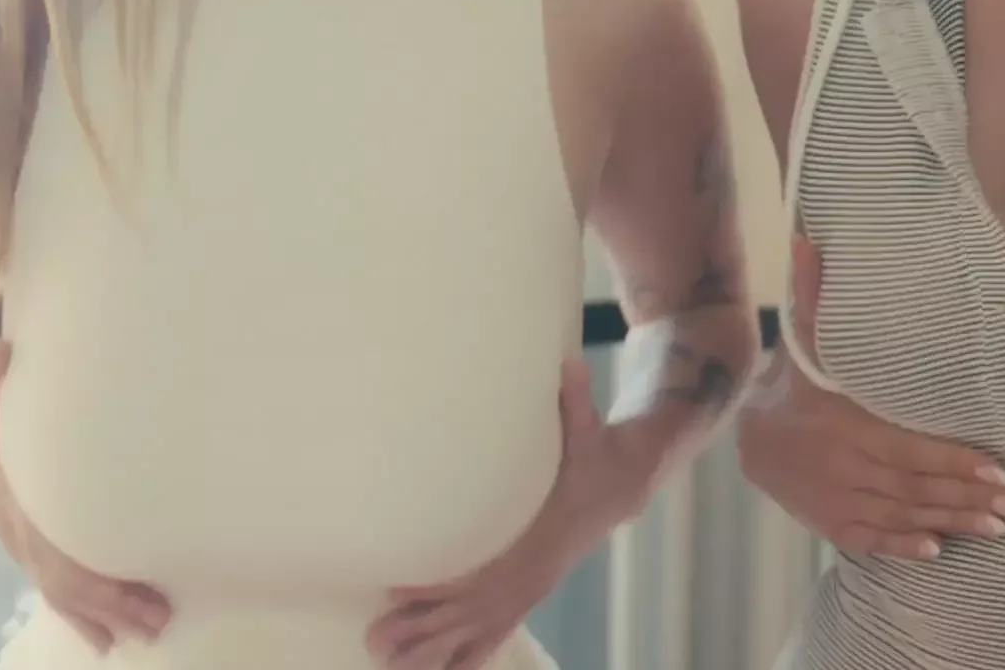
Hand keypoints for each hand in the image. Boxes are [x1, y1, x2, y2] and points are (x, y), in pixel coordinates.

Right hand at [0, 340, 172, 652]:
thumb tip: (0, 350)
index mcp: (12, 499)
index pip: (53, 548)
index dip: (89, 573)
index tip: (127, 589)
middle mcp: (18, 531)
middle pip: (65, 581)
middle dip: (111, 605)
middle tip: (159, 621)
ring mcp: (21, 544)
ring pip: (61, 593)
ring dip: (104, 617)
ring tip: (149, 634)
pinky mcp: (27, 547)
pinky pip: (54, 590)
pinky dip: (81, 616)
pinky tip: (107, 639)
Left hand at [366, 357, 648, 669]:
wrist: (626, 482)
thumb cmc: (597, 452)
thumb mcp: (590, 427)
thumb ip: (576, 401)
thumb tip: (567, 364)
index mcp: (542, 537)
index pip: (486, 567)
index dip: (442, 582)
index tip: (400, 588)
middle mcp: (535, 571)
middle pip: (474, 611)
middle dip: (426, 629)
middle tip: (378, 640)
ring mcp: (532, 586)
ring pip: (481, 630)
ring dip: (437, 650)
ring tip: (390, 662)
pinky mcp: (529, 591)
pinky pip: (497, 632)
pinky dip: (468, 656)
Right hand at [735, 238, 1004, 558]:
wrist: (748, 435)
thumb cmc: (793, 382)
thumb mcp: (802, 339)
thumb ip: (814, 294)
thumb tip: (808, 237)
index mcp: (843, 421)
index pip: (909, 447)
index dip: (957, 461)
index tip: (1002, 470)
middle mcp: (840, 464)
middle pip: (914, 486)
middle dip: (969, 497)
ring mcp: (833, 498)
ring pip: (900, 515)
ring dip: (951, 522)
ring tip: (998, 526)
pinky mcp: (828, 522)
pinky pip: (870, 538)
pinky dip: (903, 546)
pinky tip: (937, 549)